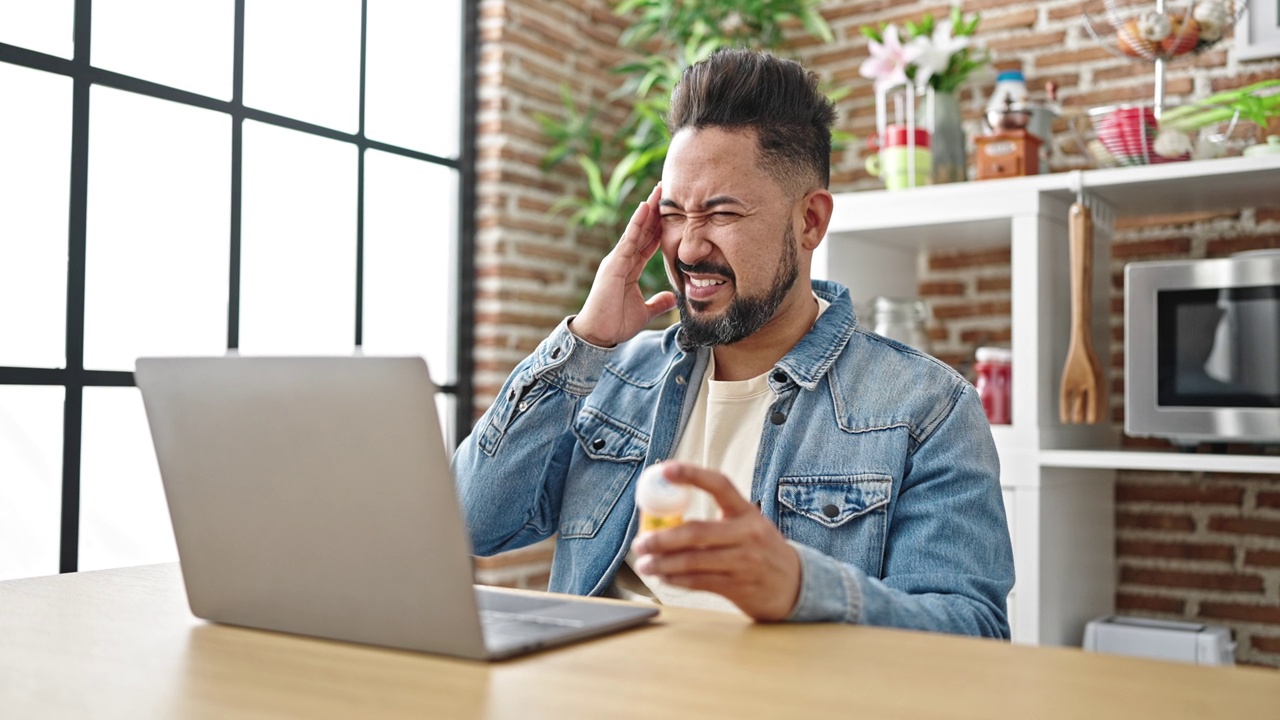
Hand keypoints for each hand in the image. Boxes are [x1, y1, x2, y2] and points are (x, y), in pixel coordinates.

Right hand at [569, 185, 675, 347]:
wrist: (599, 335)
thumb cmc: (616, 323)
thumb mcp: (645, 311)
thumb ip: (658, 303)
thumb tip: (673, 297)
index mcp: (630, 268)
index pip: (649, 242)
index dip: (660, 226)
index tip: (673, 210)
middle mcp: (622, 260)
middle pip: (643, 230)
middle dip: (655, 211)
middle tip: (667, 189)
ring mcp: (616, 260)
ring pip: (636, 230)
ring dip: (648, 209)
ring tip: (658, 190)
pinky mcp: (613, 265)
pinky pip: (628, 240)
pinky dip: (637, 223)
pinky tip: (645, 208)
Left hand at [631, 462, 800, 621]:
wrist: (795, 585)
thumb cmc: (761, 550)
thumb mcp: (748, 526)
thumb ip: (716, 519)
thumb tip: (666, 518)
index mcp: (747, 512)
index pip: (719, 484)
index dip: (692, 474)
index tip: (665, 469)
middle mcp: (748, 533)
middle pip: (697, 532)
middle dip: (662, 538)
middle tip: (640, 542)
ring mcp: (745, 561)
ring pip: (694, 560)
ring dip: (663, 563)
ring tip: (644, 564)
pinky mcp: (739, 586)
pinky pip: (700, 582)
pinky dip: (677, 580)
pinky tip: (664, 577)